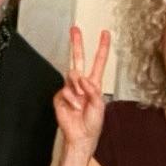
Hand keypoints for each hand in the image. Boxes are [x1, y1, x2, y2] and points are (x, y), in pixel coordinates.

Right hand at [54, 26, 109, 152]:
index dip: (102, 48)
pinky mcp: (60, 96)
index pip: (98, 62)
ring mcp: (70, 89)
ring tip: (81, 103)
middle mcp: (81, 84)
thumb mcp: (100, 105)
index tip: (105, 34)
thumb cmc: (92, 123)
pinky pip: (65, 91)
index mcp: (94, 84)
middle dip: (77, 43)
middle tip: (75, 29)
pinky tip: (74, 108)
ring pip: (72, 76)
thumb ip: (93, 90)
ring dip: (78, 89)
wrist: (81, 136)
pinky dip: (71, 100)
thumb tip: (83, 79)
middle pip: (78, 59)